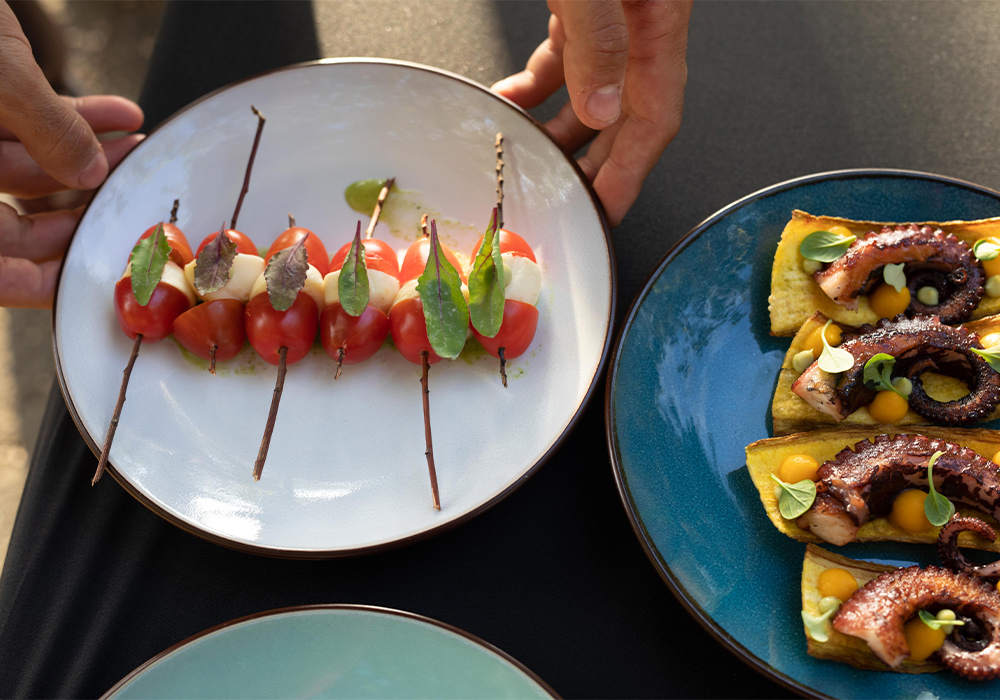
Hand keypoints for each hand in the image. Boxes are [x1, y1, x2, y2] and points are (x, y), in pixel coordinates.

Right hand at [0, 1, 143, 306]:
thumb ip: (46, 127)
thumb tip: (90, 172)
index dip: (39, 284)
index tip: (92, 275)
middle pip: (14, 230)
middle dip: (81, 213)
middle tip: (128, 205)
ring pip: (25, 174)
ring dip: (86, 159)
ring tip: (133, 146)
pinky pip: (21, 130)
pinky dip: (68, 120)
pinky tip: (118, 113)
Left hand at [492, 0, 691, 226]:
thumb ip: (601, 41)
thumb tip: (600, 106)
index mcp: (659, 26)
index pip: (655, 120)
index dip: (630, 174)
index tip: (606, 212)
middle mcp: (640, 29)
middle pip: (624, 118)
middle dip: (594, 165)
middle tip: (565, 199)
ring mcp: (613, 20)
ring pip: (591, 94)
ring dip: (560, 131)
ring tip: (530, 154)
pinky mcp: (583, 7)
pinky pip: (564, 59)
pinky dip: (536, 87)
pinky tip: (512, 99)